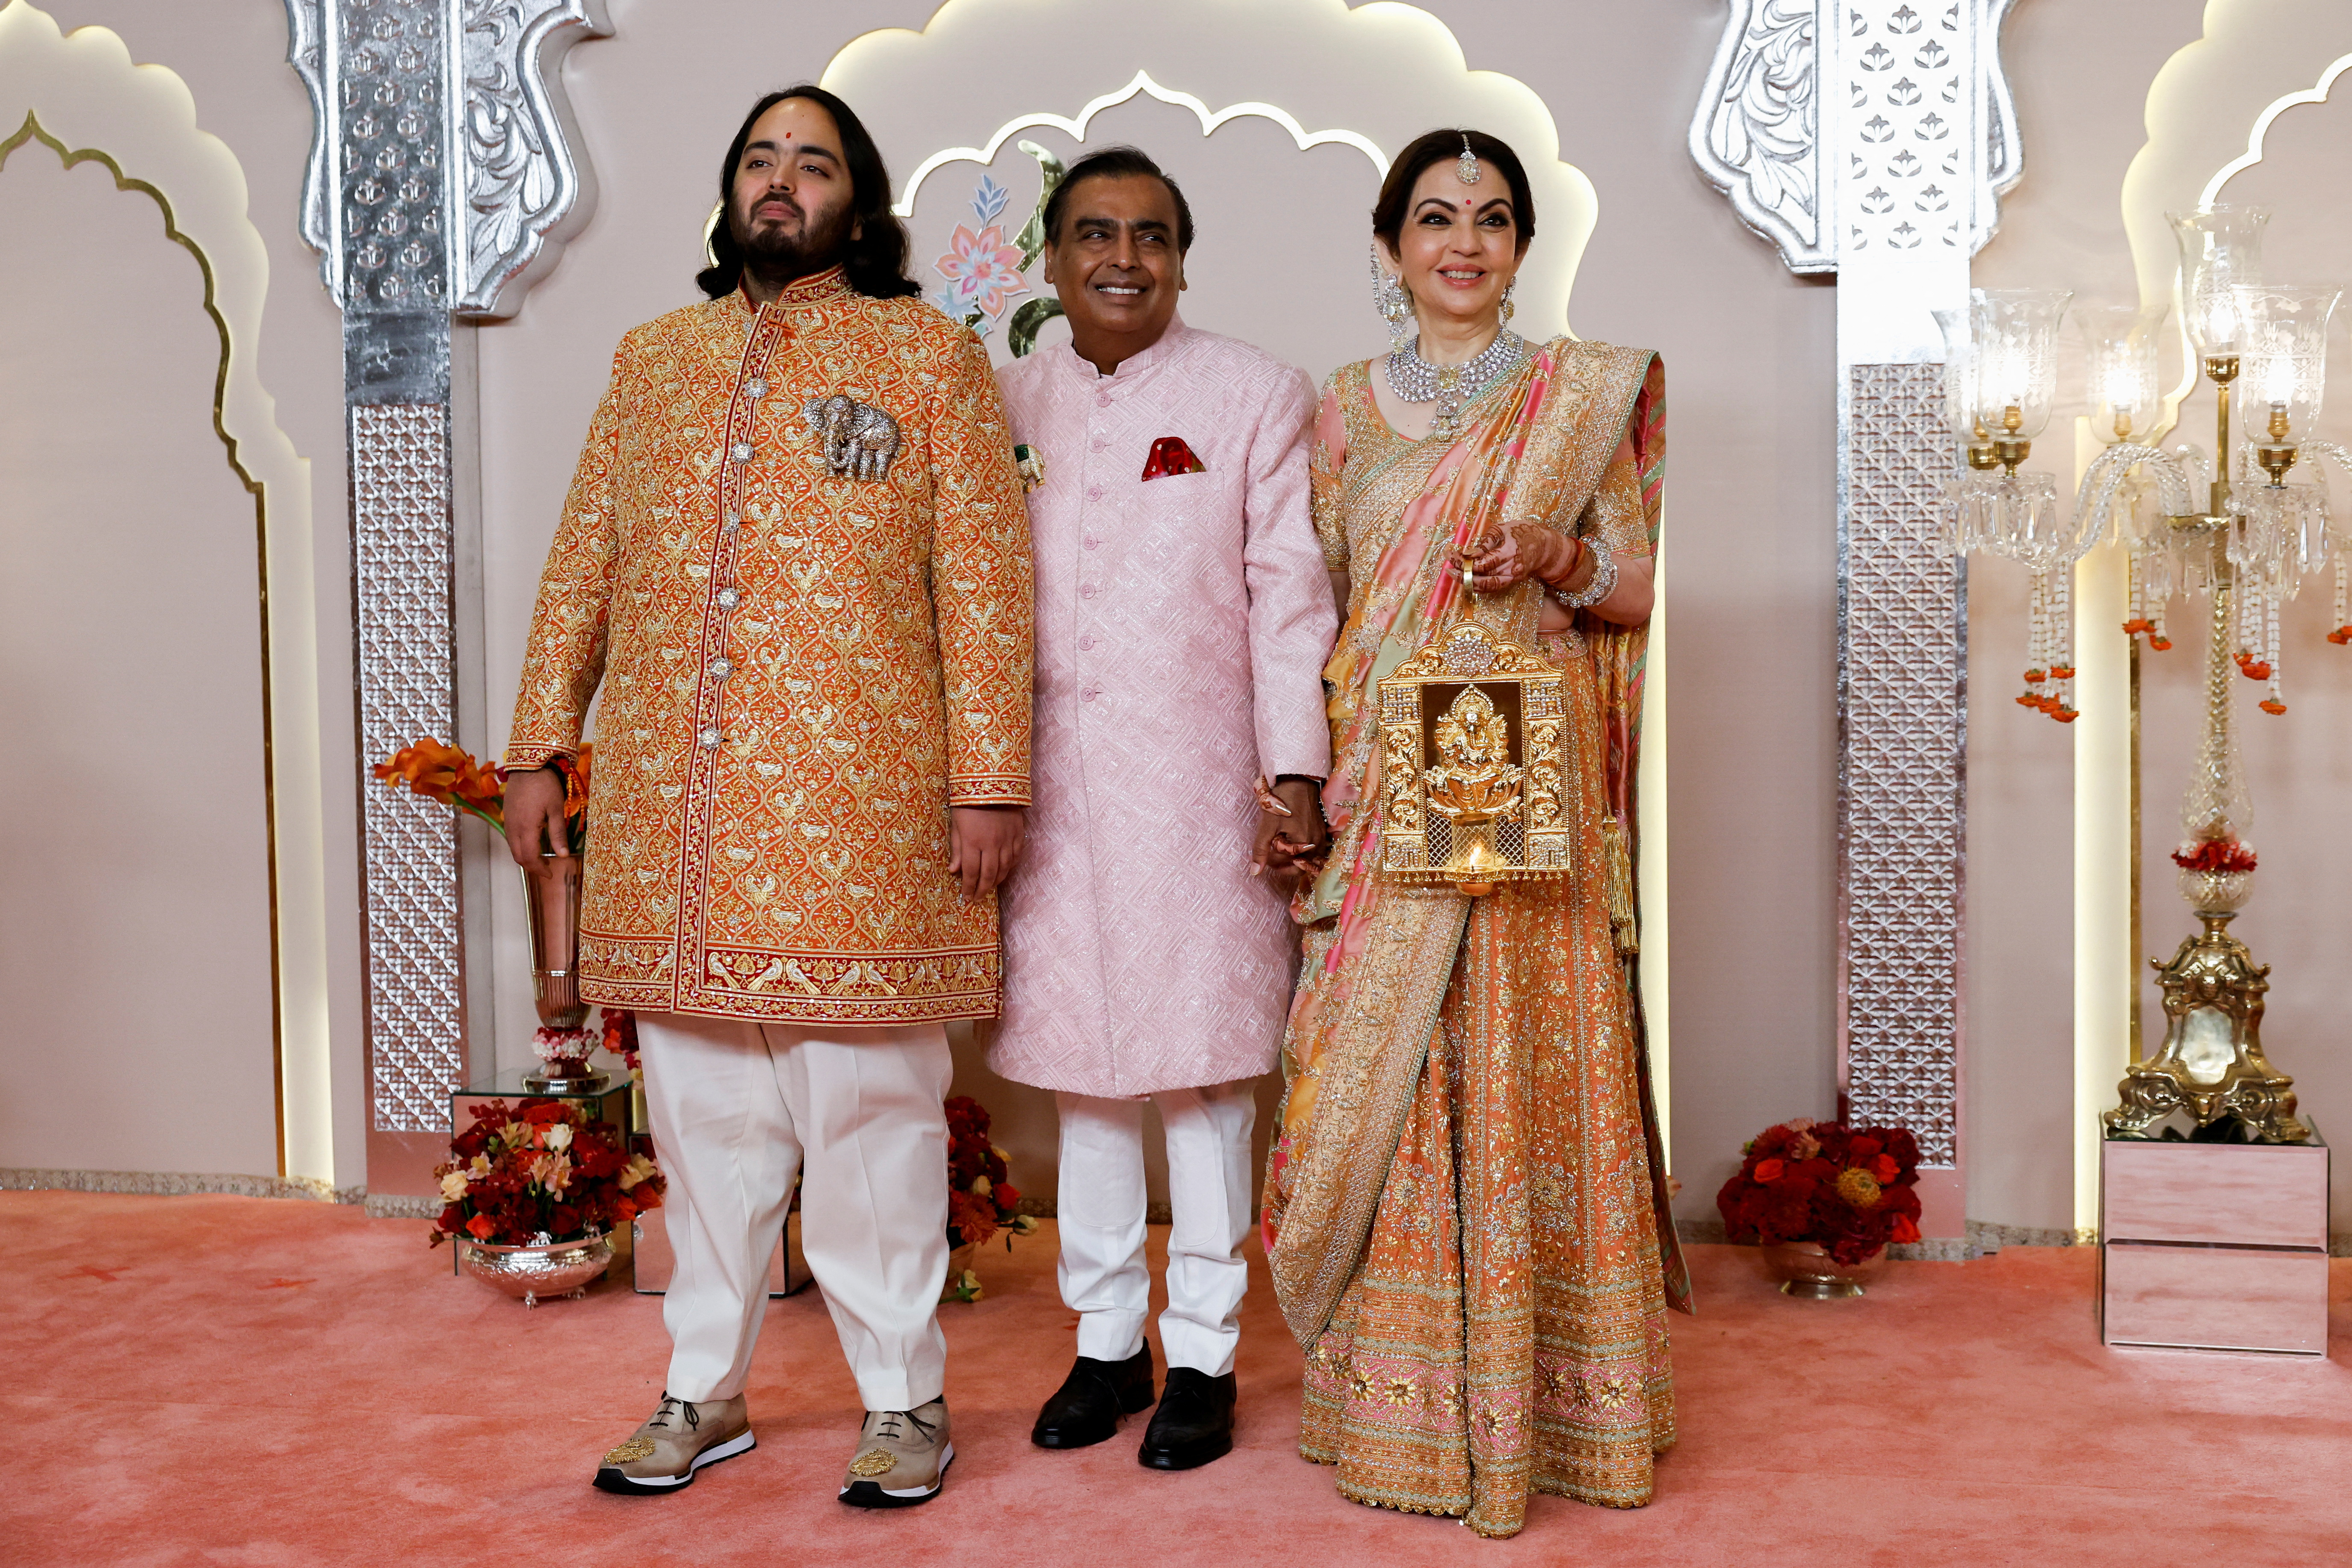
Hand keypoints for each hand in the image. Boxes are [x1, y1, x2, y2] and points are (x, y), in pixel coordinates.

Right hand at [502, 766, 571, 867]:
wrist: (528, 765)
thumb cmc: (545, 785)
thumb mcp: (556, 809)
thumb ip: (558, 834)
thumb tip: (563, 855)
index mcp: (526, 828)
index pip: (530, 858)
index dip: (540, 870)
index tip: (551, 875)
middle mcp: (513, 828)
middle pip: (519, 857)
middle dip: (532, 867)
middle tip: (547, 870)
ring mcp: (508, 821)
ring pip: (513, 848)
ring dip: (526, 857)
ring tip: (541, 860)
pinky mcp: (507, 815)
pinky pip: (511, 838)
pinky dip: (521, 846)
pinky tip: (532, 843)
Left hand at [948, 805, 1025, 898]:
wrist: (992, 781)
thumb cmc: (968, 801)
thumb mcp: (956, 824)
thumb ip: (957, 849)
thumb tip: (954, 871)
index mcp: (972, 841)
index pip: (970, 872)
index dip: (968, 887)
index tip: (966, 897)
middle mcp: (991, 844)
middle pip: (989, 875)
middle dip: (982, 889)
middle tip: (977, 898)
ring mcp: (1007, 839)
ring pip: (1004, 868)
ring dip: (996, 881)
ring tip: (989, 888)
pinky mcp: (1018, 834)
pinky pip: (1016, 857)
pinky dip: (1010, 867)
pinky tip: (1004, 872)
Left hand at [1251, 778, 1327, 890]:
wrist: (1297, 778)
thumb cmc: (1281, 801)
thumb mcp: (1267, 825)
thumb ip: (1261, 849)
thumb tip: (1255, 872)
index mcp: (1306, 844)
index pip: (1292, 868)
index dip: (1275, 864)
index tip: (1265, 855)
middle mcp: (1317, 843)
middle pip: (1301, 865)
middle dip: (1284, 862)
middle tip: (1270, 853)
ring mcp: (1321, 836)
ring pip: (1306, 856)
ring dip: (1292, 855)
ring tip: (1278, 845)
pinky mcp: (1321, 828)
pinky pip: (1311, 846)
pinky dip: (1299, 847)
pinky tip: (1289, 837)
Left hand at [1460, 522, 1580, 593]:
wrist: (1543, 544)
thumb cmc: (1521, 531)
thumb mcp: (1503, 528)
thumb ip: (1486, 541)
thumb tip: (1468, 553)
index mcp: (1509, 551)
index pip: (1483, 563)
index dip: (1465, 562)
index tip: (1452, 555)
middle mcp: (1512, 567)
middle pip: (1483, 576)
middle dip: (1463, 573)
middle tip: (1448, 568)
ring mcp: (1513, 577)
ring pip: (1487, 586)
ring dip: (1468, 583)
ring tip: (1454, 575)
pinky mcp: (1512, 581)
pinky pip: (1492, 588)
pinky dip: (1478, 586)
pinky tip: (1467, 580)